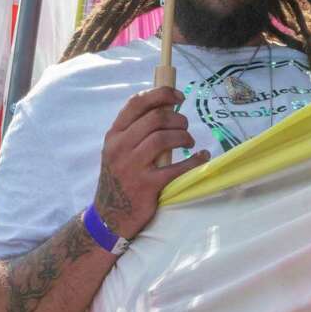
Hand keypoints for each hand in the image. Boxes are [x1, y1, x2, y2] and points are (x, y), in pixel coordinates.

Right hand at [92, 88, 208, 239]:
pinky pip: (177, 167)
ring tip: (189, 142)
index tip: (179, 96)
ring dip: (184, 136)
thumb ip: (135, 130)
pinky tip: (201, 157)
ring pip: (164, 137)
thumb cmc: (120, 178)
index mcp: (114, 135)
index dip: (161, 94)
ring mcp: (131, 167)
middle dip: (178, 118)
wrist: (109, 217)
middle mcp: (120, 147)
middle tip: (185, 128)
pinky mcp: (146, 186)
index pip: (136, 103)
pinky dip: (194, 160)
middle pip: (155, 118)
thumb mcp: (118, 151)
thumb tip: (166, 105)